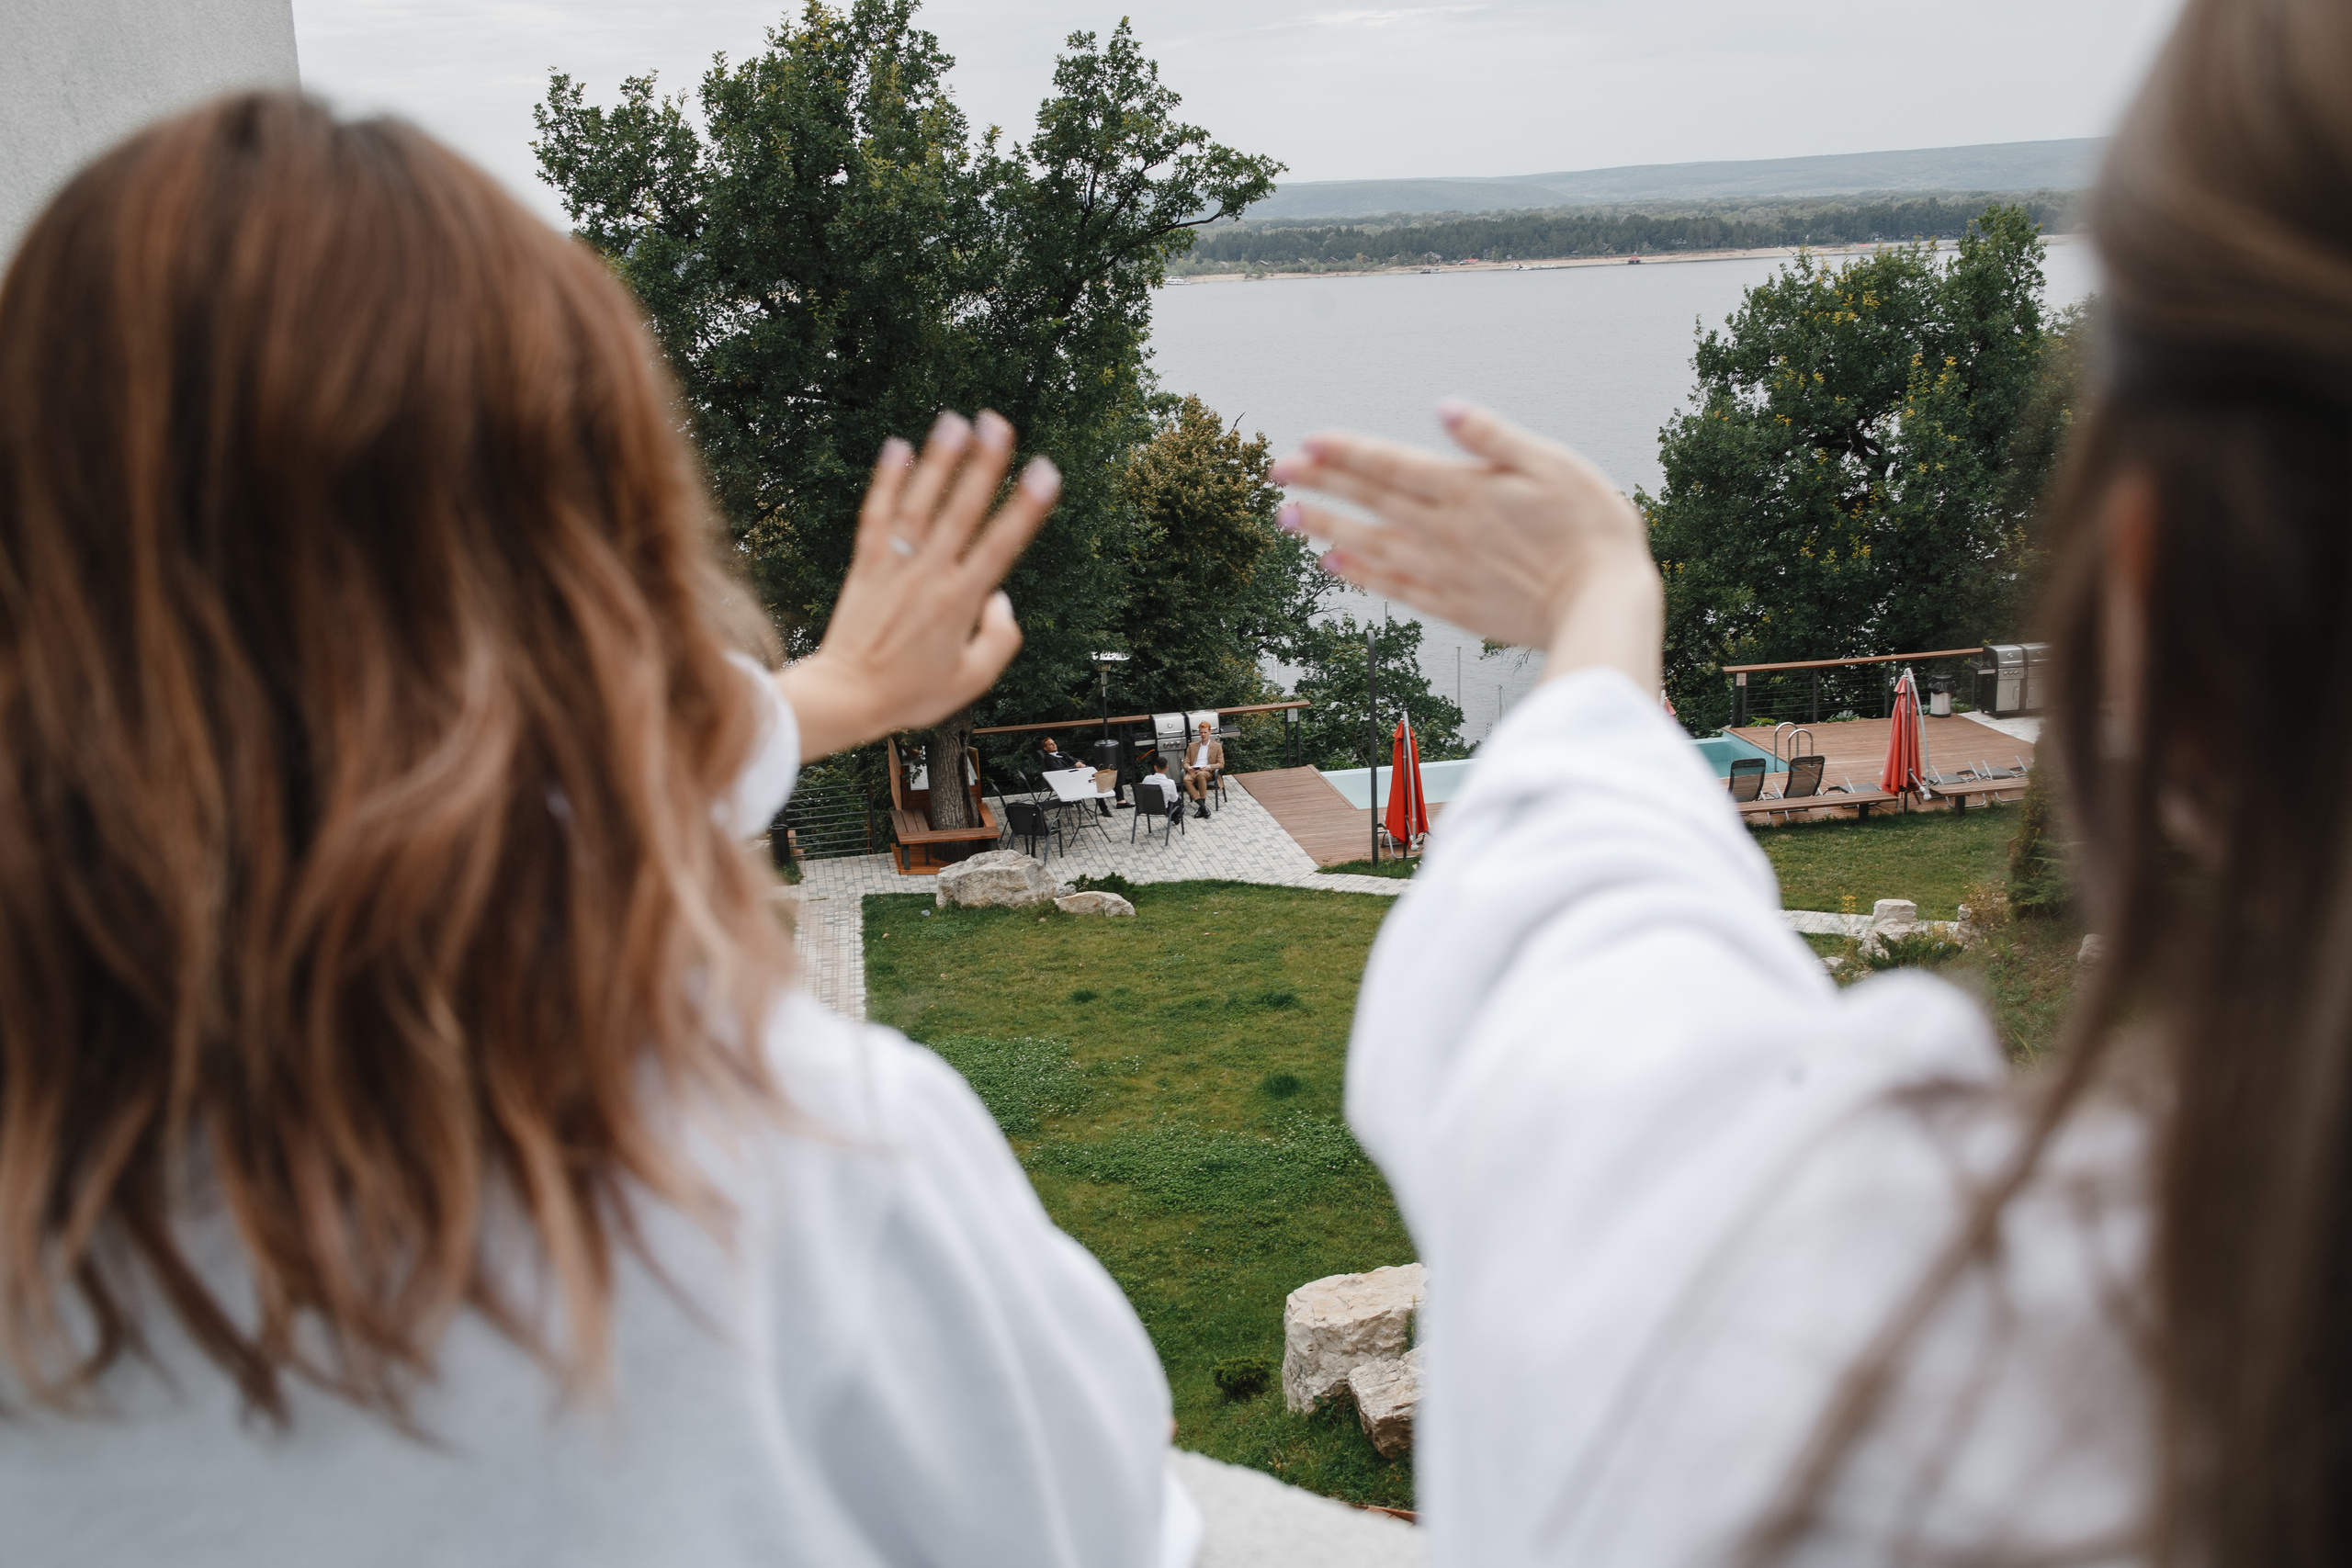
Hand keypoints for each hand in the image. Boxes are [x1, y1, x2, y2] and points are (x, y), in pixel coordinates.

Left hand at [778, 411, 1057, 760]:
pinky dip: (886, 482)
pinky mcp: (865, 566)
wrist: (846, 697)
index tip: (1044, 472)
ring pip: (919, 505)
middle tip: (998, 423)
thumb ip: (999, 640)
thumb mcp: (971, 681)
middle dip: (982, 464)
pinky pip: (876, 516)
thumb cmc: (908, 694)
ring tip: (953, 421)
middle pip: (961, 511)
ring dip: (938, 461)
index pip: (1000, 544)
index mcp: (962, 602)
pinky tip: (896, 448)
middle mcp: (929, 576)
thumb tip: (1003, 601)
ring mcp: (894, 568)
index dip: (1025, 506)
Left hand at [1268, 400, 1662, 691]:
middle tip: (1278, 474)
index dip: (1346, 453)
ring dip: (1328, 529)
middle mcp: (1445, 531)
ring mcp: (1445, 571)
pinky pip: (1395, 587)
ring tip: (1290, 519)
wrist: (1604, 604)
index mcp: (1466, 491)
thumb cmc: (1591, 528)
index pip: (1392, 465)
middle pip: (1372, 502)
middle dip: (1321, 486)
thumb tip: (1445, 408)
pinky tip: (1335, 566)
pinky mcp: (1454, 605)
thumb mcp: (1553, 463)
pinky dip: (1361, 574)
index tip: (1308, 444)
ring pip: (1372, 545)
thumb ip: (1493, 437)